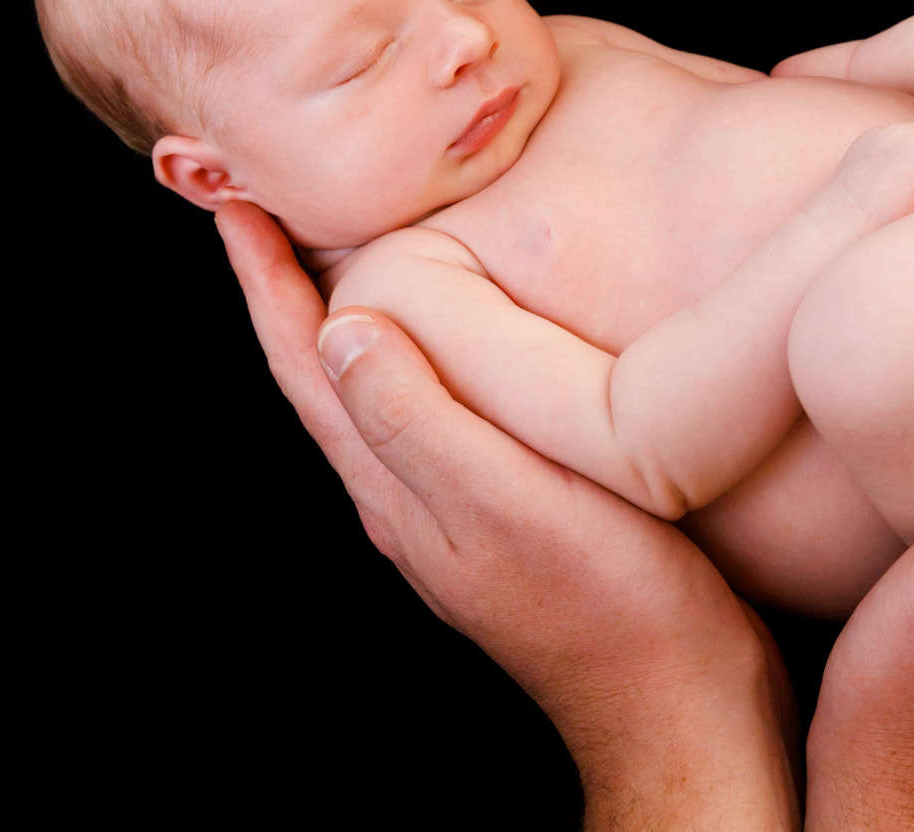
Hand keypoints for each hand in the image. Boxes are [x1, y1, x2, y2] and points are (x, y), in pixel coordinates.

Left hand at [216, 201, 800, 828]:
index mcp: (398, 489)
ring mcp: (459, 513)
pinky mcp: (513, 516)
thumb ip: (422, 420)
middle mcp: (411, 500)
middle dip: (287, 293)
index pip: (305, 368)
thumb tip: (341, 328)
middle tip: (266, 210)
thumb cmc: (614, 608)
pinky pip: (436, 414)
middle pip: (325, 378)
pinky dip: (418, 356)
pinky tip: (451, 339)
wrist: (679, 710)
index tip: (233, 203)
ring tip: (337, 254)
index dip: (263, 283)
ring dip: (343, 321)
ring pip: (377, 395)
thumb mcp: (513, 503)